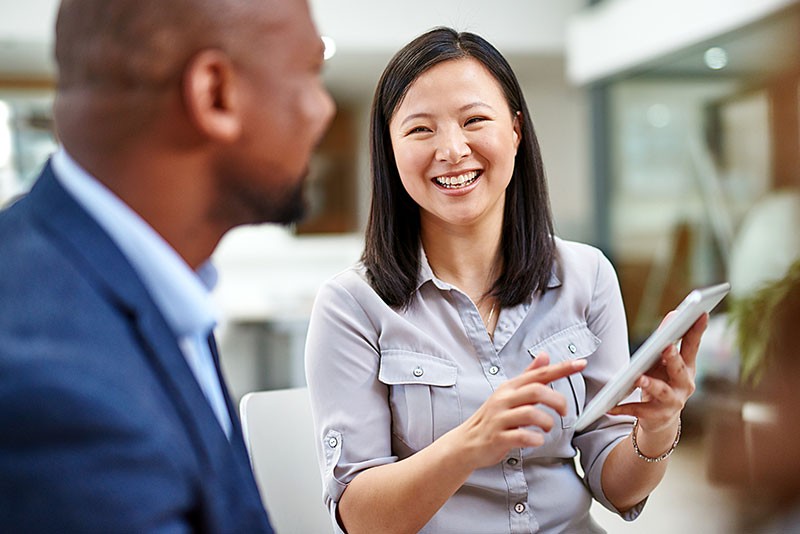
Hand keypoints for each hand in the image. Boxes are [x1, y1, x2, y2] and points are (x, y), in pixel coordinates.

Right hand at [452, 353, 586, 468]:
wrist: (467, 442)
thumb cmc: (493, 418)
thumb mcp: (509, 393)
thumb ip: (529, 376)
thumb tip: (545, 355)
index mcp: (510, 387)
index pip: (539, 373)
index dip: (561, 368)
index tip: (580, 364)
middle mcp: (504, 399)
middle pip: (537, 391)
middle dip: (557, 401)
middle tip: (564, 412)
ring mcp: (500, 418)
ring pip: (530, 413)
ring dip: (547, 422)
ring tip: (547, 428)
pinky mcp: (498, 437)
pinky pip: (521, 436)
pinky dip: (535, 439)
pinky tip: (536, 440)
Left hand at [609, 312, 708, 432]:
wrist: (659, 420)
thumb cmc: (662, 382)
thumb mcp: (665, 362)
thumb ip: (668, 340)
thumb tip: (674, 313)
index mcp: (687, 367)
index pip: (693, 345)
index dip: (697, 329)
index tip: (701, 313)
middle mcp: (684, 385)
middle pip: (679, 369)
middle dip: (674, 358)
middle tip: (667, 347)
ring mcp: (672, 402)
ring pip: (661, 391)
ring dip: (650, 384)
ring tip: (638, 378)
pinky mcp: (656, 416)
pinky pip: (638, 410)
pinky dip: (623, 408)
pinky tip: (610, 406)